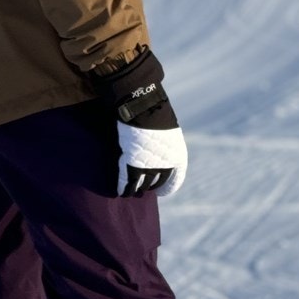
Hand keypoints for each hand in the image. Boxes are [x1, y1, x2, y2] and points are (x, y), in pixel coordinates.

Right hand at [88, 47, 187, 198]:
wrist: (143, 106)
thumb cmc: (154, 113)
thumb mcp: (167, 131)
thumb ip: (163, 145)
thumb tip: (156, 152)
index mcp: (178, 156)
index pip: (175, 180)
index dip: (167, 188)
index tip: (160, 192)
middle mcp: (167, 166)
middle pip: (156, 183)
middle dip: (148, 187)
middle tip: (141, 189)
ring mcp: (150, 167)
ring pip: (141, 185)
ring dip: (135, 189)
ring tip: (129, 192)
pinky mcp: (132, 166)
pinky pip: (127, 182)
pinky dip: (123, 188)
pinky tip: (120, 191)